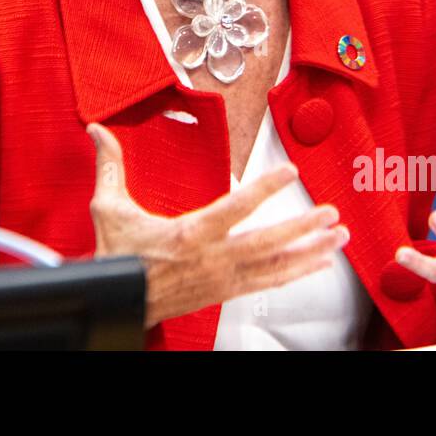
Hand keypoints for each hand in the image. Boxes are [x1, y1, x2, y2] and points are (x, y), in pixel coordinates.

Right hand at [86, 122, 348, 329]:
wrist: (120, 304)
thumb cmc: (117, 258)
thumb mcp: (108, 209)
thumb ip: (110, 166)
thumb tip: (97, 132)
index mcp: (188, 234)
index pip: (234, 207)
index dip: (264, 189)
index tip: (288, 172)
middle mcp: (211, 258)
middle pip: (266, 242)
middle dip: (302, 228)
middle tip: (330, 214)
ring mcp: (222, 278)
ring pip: (274, 266)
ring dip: (309, 252)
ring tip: (337, 238)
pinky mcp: (225, 291)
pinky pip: (269, 282)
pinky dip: (296, 273)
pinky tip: (317, 263)